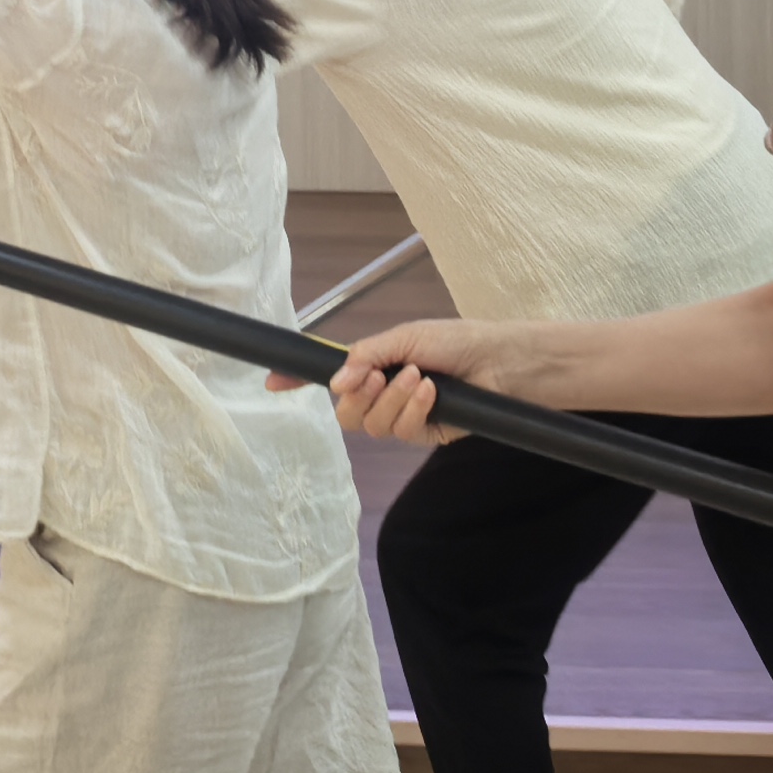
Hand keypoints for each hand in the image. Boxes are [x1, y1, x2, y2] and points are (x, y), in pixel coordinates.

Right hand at [280, 318, 499, 446]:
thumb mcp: (405, 338)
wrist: (498, 361)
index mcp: (373, 366)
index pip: (331, 376)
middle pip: (345, 413)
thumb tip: (336, 382)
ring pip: (371, 426)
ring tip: (417, 377)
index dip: (299, 381)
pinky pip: (401, 431)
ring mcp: (401, 417)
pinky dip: (412, 409)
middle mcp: (382, 394)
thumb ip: (365, 356)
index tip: (274, 382)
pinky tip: (431, 392)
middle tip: (376, 375)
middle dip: (357, 396)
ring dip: (391, 399)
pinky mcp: (423, 435)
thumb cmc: (455, 341)